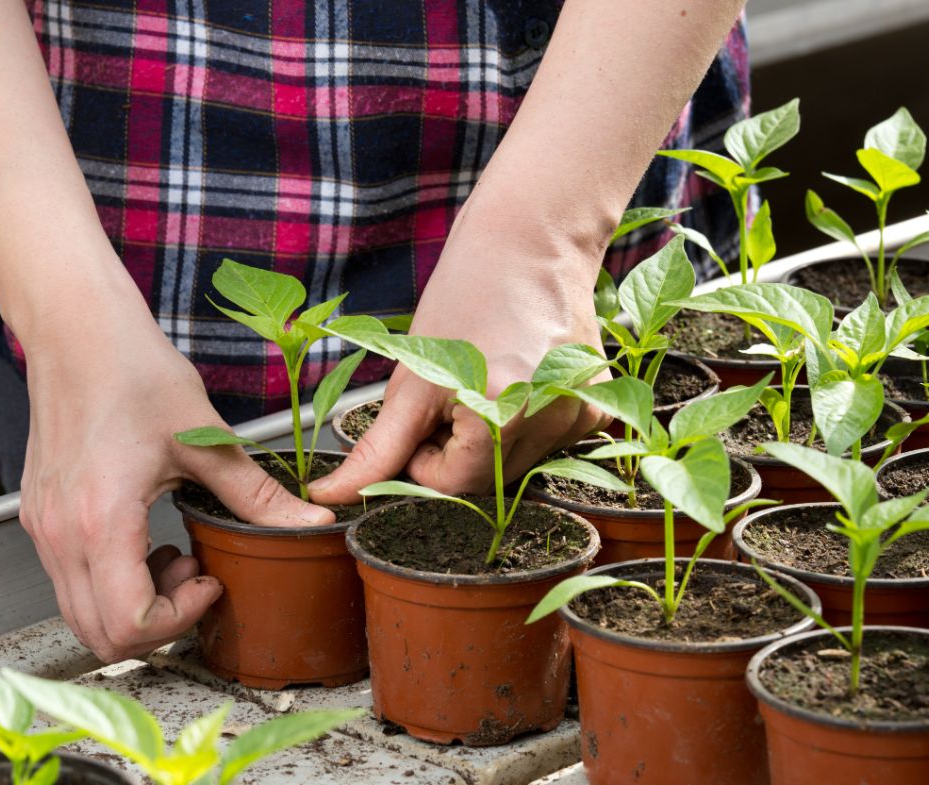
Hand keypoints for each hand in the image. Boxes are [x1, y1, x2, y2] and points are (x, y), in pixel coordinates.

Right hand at [17, 271, 333, 661]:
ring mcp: (41, 528)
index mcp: (101, 519)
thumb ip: (256, 494)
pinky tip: (145, 538)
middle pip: (99, 634)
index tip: (209, 580)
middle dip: (157, 622)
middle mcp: (60, 534)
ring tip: (172, 554)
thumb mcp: (204, 437)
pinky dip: (109, 582)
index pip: (129, 622)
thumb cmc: (132, 370)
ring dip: (131, 603)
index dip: (178, 618)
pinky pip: (69, 581)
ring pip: (80, 613)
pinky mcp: (39, 516)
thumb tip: (313, 521)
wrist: (75, 327)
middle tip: (194, 576)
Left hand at [309, 191, 611, 503]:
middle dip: (457, 447)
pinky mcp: (595, 407)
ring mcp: (580, 416)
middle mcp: (550, 423)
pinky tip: (520, 375)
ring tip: (489, 375)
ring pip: (514, 464)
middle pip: (485, 480)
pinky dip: (523, 423)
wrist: (528, 241)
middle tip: (452, 390)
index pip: (448, 485)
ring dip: (490, 438)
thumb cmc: (463, 300)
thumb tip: (333, 496)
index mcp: (501, 418)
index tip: (424, 411)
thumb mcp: (412, 380)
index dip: (422, 455)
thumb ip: (378, 449)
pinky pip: (545, 442)